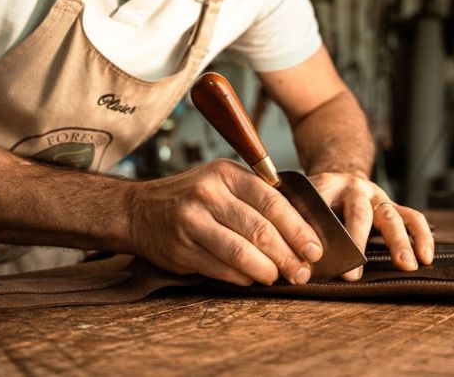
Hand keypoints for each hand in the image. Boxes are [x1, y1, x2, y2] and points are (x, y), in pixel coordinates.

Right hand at [126, 159, 324, 285]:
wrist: (138, 210)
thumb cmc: (191, 197)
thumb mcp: (221, 181)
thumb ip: (255, 197)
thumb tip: (300, 230)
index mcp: (226, 173)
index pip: (273, 202)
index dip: (299, 229)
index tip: (315, 249)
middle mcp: (208, 193)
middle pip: (260, 230)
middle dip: (288, 256)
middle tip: (302, 272)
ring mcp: (192, 221)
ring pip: (241, 252)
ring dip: (267, 270)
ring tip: (279, 277)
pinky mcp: (181, 248)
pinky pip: (221, 268)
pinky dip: (241, 278)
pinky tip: (251, 280)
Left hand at [309, 172, 433, 279]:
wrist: (343, 176)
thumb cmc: (320, 197)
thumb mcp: (303, 199)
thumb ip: (299, 219)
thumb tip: (294, 257)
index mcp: (327, 184)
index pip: (321, 205)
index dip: (318, 230)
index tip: (315, 256)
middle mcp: (356, 189)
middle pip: (358, 213)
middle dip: (357, 243)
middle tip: (354, 274)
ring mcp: (378, 197)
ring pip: (391, 216)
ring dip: (399, 242)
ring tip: (406, 266)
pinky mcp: (395, 206)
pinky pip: (413, 218)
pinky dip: (422, 237)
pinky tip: (426, 257)